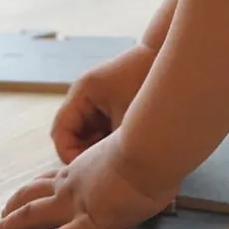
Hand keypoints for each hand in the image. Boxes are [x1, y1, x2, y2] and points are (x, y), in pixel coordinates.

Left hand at [0, 134, 176, 228]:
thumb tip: (160, 164)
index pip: (55, 178)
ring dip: (7, 226)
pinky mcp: (87, 223)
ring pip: (29, 214)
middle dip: (12, 208)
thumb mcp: (142, 151)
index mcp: (88, 166)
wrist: (154, 148)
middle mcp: (74, 183)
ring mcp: (75, 202)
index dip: (39, 187)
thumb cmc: (156, 147)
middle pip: (32, 195)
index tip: (31, 192)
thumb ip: (141, 161)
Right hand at [52, 43, 156, 163]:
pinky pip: (101, 129)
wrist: (167, 57)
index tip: (86, 171)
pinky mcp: (111, 105)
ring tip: (117, 157)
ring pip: (87, 135)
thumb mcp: (129, 118)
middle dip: (84, 154)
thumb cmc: (148, 81)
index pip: (61, 131)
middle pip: (71, 135)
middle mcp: (85, 96)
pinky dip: (109, 141)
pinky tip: (126, 148)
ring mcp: (97, 100)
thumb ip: (111, 144)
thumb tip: (101, 171)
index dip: (70, 155)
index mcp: (82, 92)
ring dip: (97, 149)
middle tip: (104, 169)